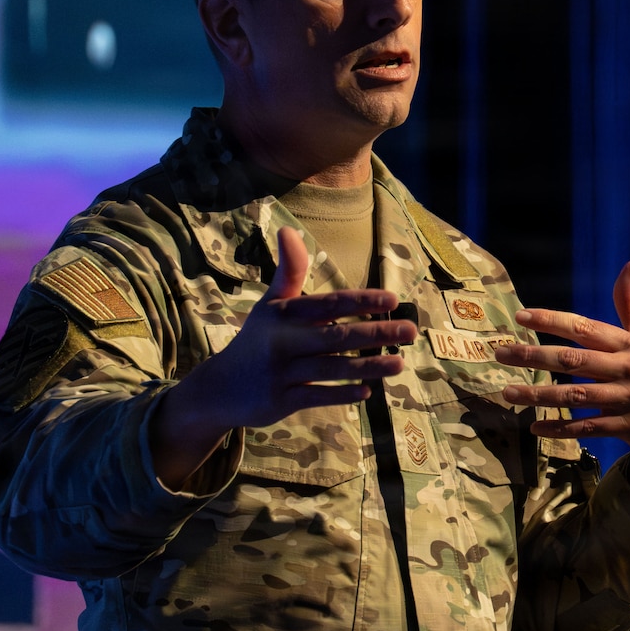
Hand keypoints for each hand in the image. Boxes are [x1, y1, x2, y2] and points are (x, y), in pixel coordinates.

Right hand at [150, 227, 415, 488]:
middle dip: (375, 332)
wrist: (219, 387)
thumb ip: (288, 271)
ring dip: (368, 366)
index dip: (360, 300)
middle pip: (335, 337)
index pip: (328, 304)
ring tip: (399, 363)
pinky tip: (368, 390)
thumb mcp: (269, 305)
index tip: (392, 299)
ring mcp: (281, 373)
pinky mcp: (281, 401)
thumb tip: (288, 229)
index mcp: (283, 314)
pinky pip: (317, 396)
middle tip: (410, 330)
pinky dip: (342, 394)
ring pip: (332, 369)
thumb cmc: (256, 340)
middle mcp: (282, 342)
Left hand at [493, 261, 629, 461]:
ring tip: (508, 392)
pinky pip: (588, 427)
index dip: (553, 320)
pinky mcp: (628, 428)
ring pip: (576, 396)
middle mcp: (629, 369)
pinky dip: (561, 428)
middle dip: (534, 355)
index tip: (522, 316)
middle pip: (574, 360)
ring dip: (539, 394)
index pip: (586, 328)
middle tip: (501, 353)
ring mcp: (629, 400)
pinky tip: (535, 426)